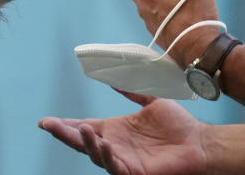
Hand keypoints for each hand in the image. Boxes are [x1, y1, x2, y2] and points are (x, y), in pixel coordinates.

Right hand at [39, 91, 207, 174]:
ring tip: (81, 129)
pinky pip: (115, 167)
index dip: (67, 125)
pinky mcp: (134, 173)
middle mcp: (115, 146)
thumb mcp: (151, 102)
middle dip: (64, 134)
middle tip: (48, 124)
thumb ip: (132, 91)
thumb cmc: (178, 126)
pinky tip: (101, 145)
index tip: (46, 120)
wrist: (198, 142)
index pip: (85, 127)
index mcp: (116, 131)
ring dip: (85, 143)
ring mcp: (123, 161)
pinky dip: (105, 156)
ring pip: (95, 155)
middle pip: (82, 142)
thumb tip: (113, 80)